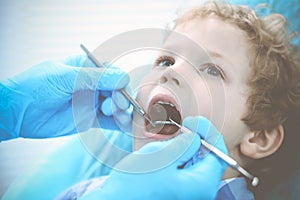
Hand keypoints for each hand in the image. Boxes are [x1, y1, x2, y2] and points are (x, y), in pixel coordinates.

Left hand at [0, 55, 130, 140]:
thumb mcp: (66, 77)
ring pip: (115, 107)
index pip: (111, 73)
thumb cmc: (36, 87)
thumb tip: (122, 77)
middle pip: (116, 90)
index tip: (120, 91)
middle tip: (117, 107)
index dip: (119, 82)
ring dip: (123, 113)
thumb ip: (94, 78)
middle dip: (121, 99)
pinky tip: (128, 128)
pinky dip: (120, 125)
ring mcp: (91, 103)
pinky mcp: (89, 119)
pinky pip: (109, 122)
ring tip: (120, 118)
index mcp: (86, 69)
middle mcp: (92, 85)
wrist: (18, 112)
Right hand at [80, 116, 227, 199]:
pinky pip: (184, 169)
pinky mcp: (177, 190)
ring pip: (195, 163)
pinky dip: (178, 156)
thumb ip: (184, 145)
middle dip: (197, 139)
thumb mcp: (161, 157)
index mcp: (201, 185)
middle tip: (184, 127)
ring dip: (186, 147)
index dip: (209, 133)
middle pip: (208, 158)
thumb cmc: (135, 185)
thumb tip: (196, 138)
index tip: (194, 123)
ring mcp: (188, 192)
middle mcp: (199, 191)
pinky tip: (166, 152)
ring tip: (172, 139)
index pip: (219, 154)